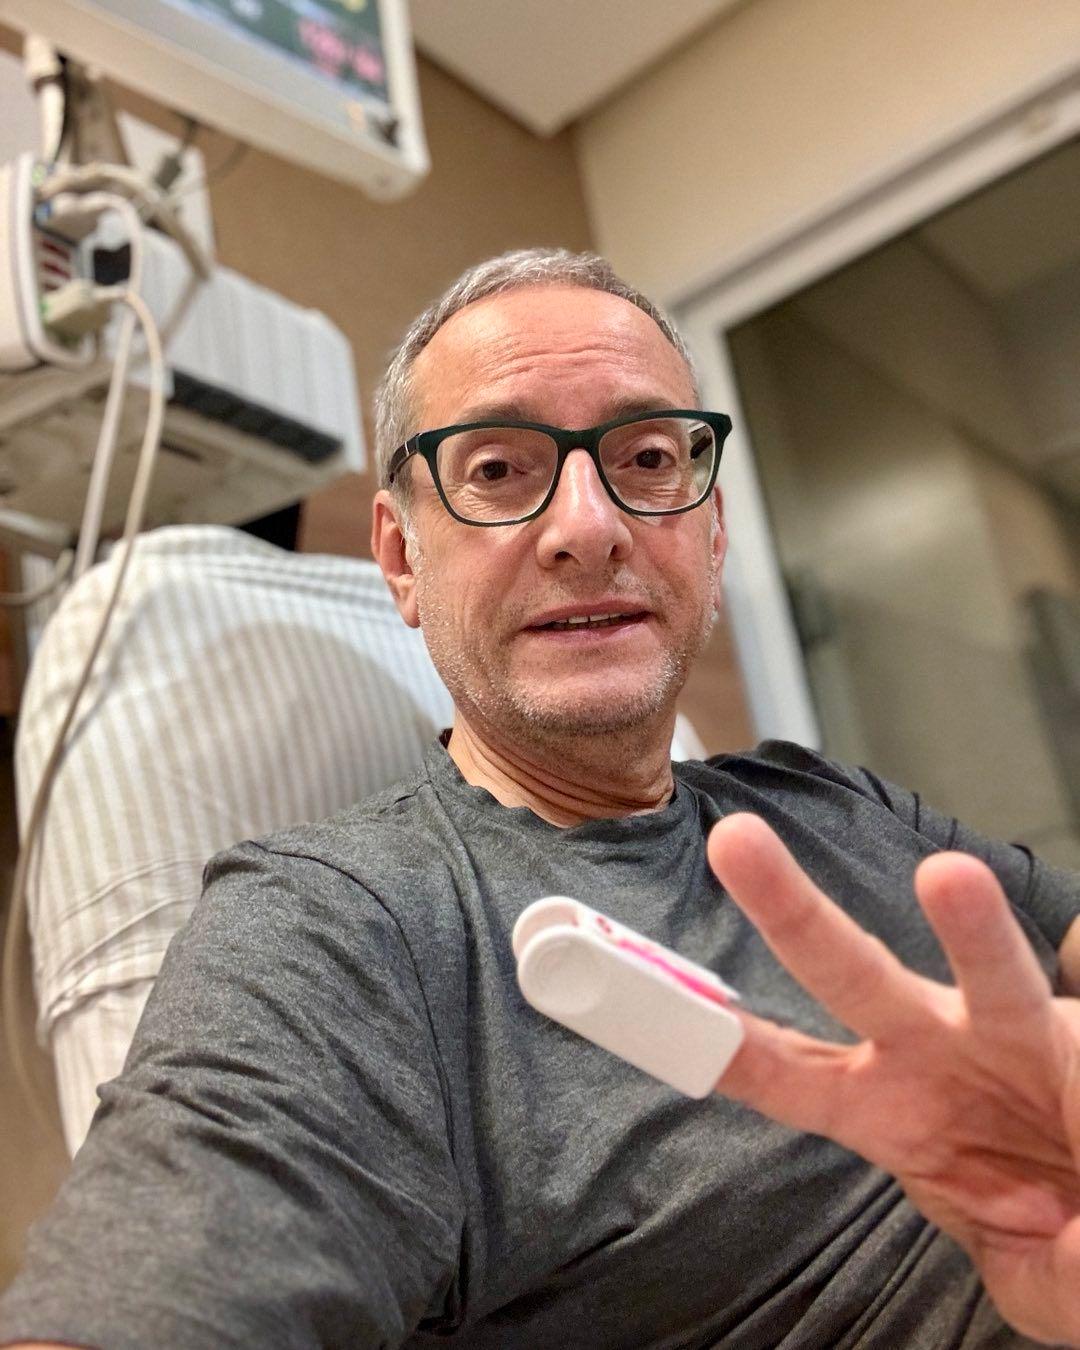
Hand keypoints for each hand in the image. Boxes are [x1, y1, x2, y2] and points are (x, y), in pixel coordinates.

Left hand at [707, 813, 1079, 1347]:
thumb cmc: (1068, 1234)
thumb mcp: (1035, 1281)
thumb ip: (1027, 1273)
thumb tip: (1048, 1247)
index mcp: (887, 1110)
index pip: (787, 1074)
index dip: (724, 1045)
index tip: (646, 1007)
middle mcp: (936, 1054)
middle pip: (848, 973)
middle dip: (788, 910)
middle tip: (736, 844)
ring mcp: (1010, 1038)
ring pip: (986, 972)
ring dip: (967, 926)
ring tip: (948, 877)